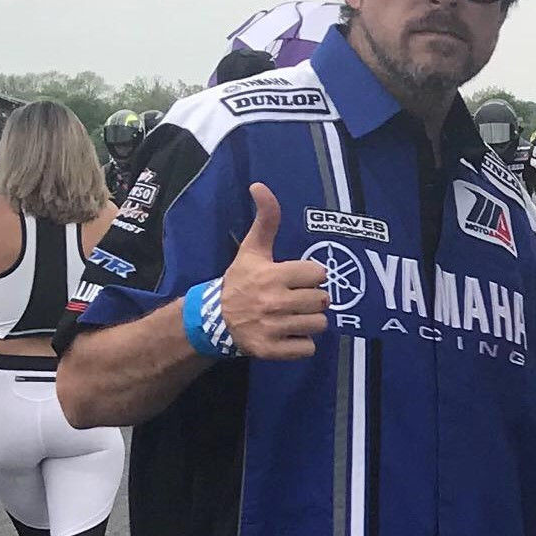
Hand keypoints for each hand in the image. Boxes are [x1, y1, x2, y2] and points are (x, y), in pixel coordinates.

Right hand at [221, 183, 328, 359]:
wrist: (213, 320)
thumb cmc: (240, 281)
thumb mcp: (252, 250)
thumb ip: (265, 220)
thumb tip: (260, 185)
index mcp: (272, 275)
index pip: (319, 274)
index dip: (310, 276)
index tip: (296, 279)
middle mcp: (273, 301)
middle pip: (322, 301)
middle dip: (312, 300)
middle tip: (294, 300)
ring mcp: (273, 327)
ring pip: (319, 325)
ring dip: (309, 322)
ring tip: (291, 318)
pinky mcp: (271, 350)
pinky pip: (308, 348)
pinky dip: (301, 345)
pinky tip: (287, 335)